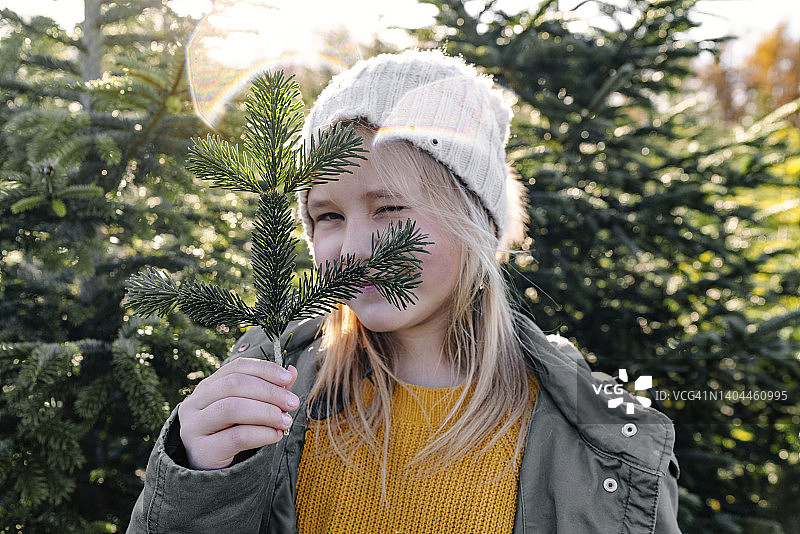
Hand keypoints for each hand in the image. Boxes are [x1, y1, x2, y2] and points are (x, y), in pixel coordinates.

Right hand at [177, 358, 299, 469]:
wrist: (209, 474)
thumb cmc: (230, 435)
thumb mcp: (249, 410)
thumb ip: (269, 391)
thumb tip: (292, 371)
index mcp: (207, 387)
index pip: (236, 367)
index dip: (264, 369)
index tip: (288, 377)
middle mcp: (194, 403)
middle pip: (234, 385)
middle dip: (269, 391)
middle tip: (292, 403)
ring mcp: (194, 426)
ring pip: (232, 408)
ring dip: (266, 412)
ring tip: (285, 421)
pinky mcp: (201, 450)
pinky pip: (236, 437)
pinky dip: (262, 434)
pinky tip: (275, 436)